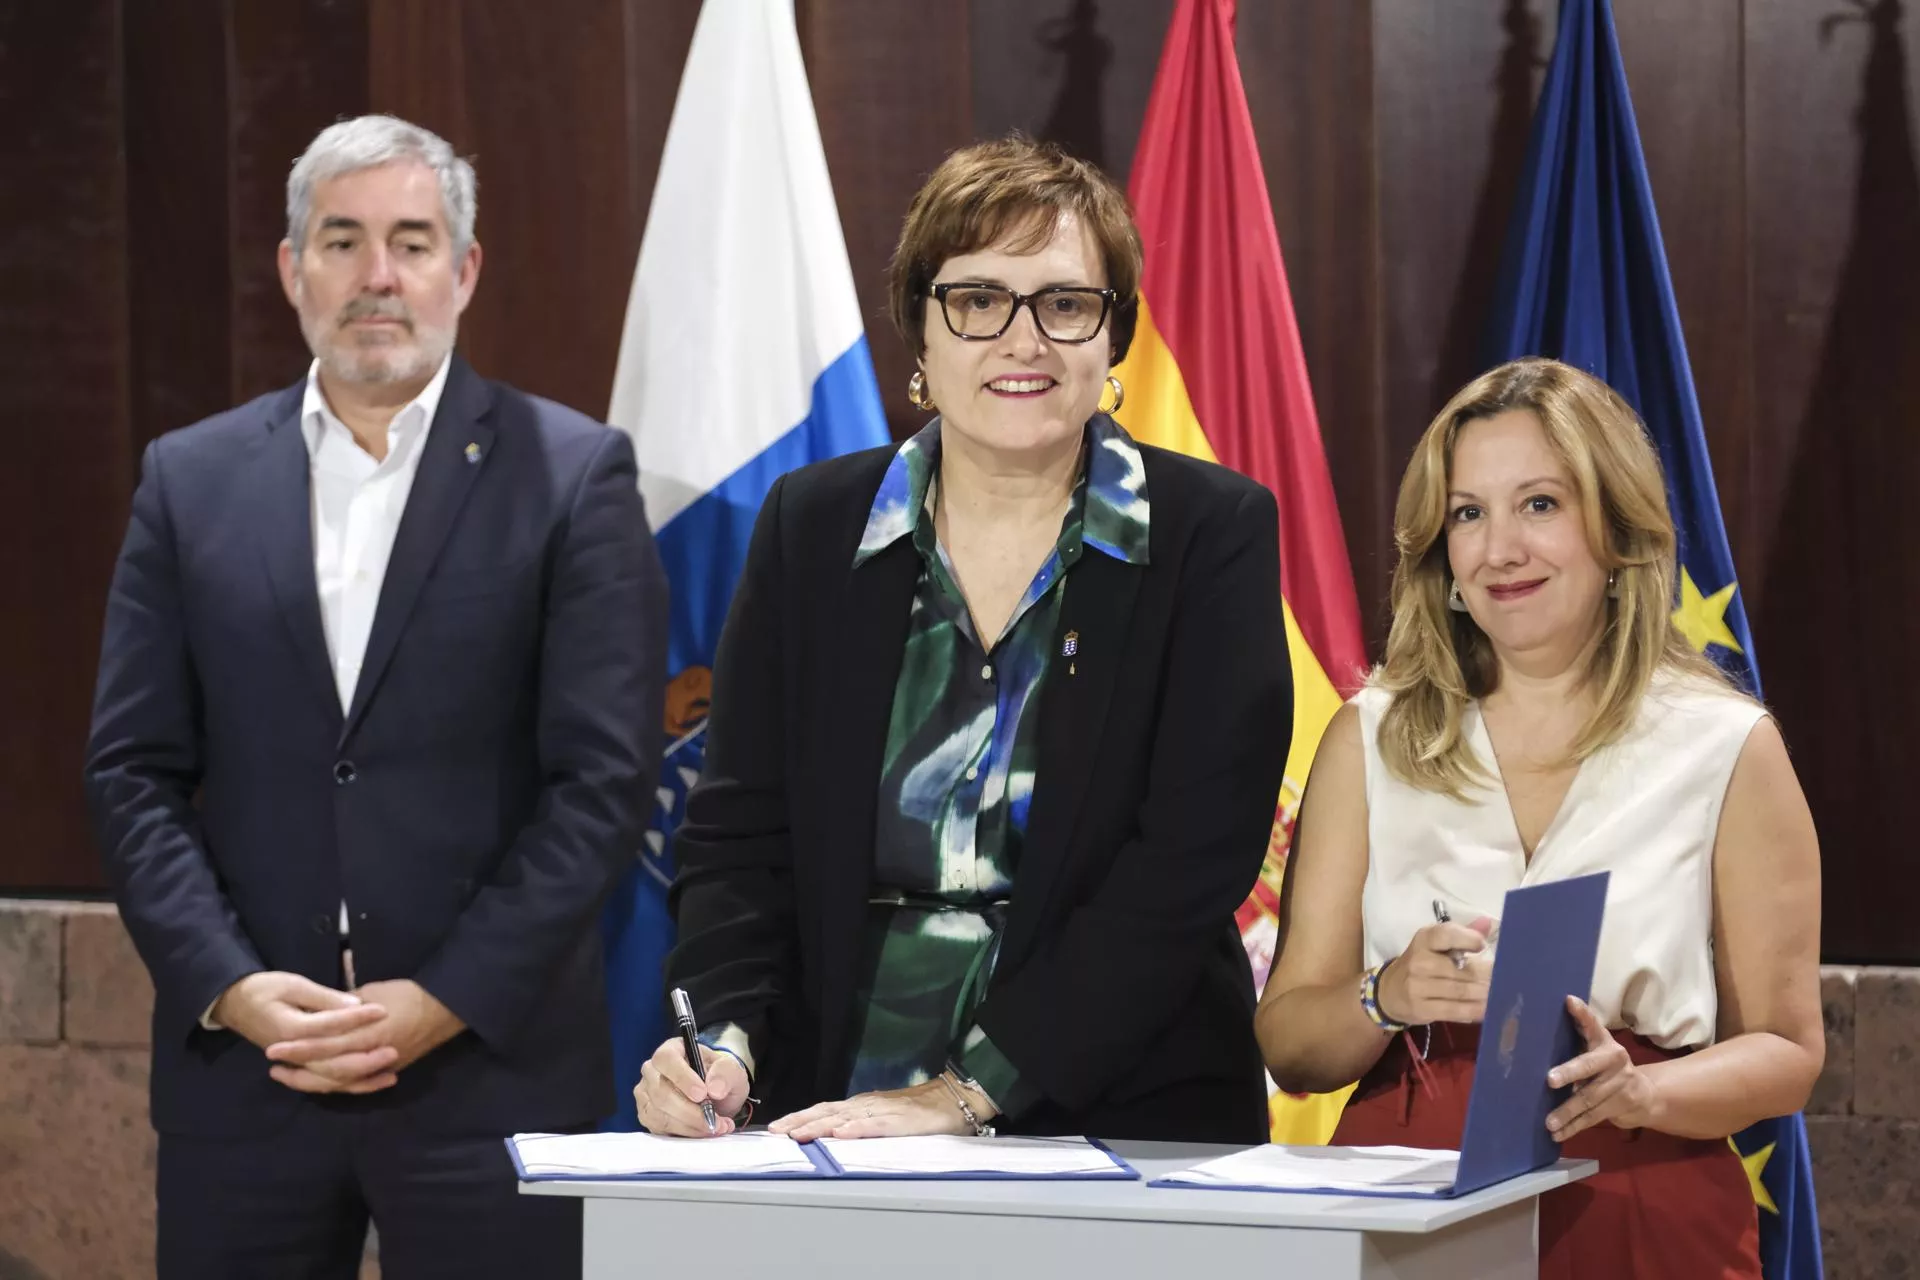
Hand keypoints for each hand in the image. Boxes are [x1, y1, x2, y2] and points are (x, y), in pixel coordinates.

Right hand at [211, 972, 391, 1092]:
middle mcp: (294, 1053)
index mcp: (291, 1030)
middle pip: (333, 1064)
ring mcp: (296, 1063)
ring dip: (361, 1079)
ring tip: (390, 1075)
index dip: (358, 1018)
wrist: (234, 1004)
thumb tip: (354, 1004)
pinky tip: (370, 1082)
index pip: (331, 1027)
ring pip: (331, 1080)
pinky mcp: (300, 1066)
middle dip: (366, 1060)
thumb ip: (323, 998)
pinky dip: (347, 1085)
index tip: (383, 1010)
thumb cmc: (263, 989)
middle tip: (395, 1051)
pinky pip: (325, 1082)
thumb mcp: (292, 984)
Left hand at [264, 979, 463, 1093]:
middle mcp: (372, 1053)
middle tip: (273, 1066)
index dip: (298, 1047)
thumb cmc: (408, 993)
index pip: (325, 1044)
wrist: (445, 1008)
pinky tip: (320, 1084)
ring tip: (289, 1077)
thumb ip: (345, 1006)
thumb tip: (322, 1013)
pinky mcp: (387, 1070)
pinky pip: (357, 1085)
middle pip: (328, 1068)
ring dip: (312, 1082)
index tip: (273, 1047)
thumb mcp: (373, 991)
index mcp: (368, 1031)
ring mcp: (380, 1066)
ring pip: (340, 1082)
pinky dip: (338, 1086)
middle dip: (299, 1069)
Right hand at [633, 1038, 750, 1136]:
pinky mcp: (647, 1115)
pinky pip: (660, 1128)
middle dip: (691, 1112)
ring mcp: (646, 1094)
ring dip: (690, 1126)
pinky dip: (684, 1133)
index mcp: (671, 1050)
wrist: (716, 1097)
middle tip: (716, 1121)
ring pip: (659, 1114)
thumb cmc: (719, 1078)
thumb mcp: (731, 1070)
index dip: (682, 1077)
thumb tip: (714, 1088)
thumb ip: (726, 1073)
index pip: (666, 1059)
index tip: (702, 1094)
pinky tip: (702, 1132)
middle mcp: (653, 1070)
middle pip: (661, 1093)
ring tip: (715, 1127)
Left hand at [769, 1076, 994, 1142]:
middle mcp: (868, 1105)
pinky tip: (841, 1133)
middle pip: (827, 1112)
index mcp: (862, 1106)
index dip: (800, 1118)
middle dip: (800, 1122)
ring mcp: (884, 1111)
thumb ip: (863, 1125)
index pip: (824, 1110)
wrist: (955, 1097)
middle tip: (775, 1132)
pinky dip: (856, 1129)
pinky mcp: (902, 1120)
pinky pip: (875, 1125)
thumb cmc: (921, 1111)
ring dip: (819, 1125)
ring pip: (845, 1118)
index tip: (776, 1128)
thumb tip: (834, 1134)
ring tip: (797, 1134)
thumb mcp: (885, 1117)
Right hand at [1375, 917, 1494, 1025]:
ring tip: (1501, 996)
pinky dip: (1473, 1011)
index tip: (1482, 946)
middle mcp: (1419, 961)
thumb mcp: (1435, 945)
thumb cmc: (1421, 964)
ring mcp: (1418, 986)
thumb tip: (1488, 923)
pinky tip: (1487, 1010)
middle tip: (1507, 980)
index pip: (1445, 934)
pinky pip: (1454, 1010)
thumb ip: (1462, 935)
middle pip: (1461, 969)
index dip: (1466, 939)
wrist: (1390, 991)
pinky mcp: (1421, 1008)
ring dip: (1484, 995)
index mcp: (1424, 939)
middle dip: (1486, 977)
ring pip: (1460, 991)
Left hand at [1545, 995, 1661, 1141]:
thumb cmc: (1606, 1066)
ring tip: (1548, 1121)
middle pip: (1588, 1066)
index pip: (1592, 1025)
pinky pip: (1592, 1118)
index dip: (1582, 1014)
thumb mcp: (1596, 1048)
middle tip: (1549, 1080)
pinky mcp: (1620, 1106)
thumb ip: (1580, 1032)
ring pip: (1588, 1098)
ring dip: (1567, 1111)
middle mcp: (1615, 1060)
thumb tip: (1561, 1007)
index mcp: (1605, 1042)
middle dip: (1570, 1073)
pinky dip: (1573, 1127)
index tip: (1569, 1002)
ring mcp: (1620, 1085)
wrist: (1645, 1094)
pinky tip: (1557, 1134)